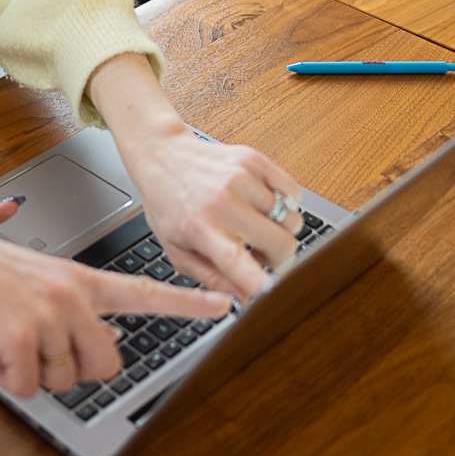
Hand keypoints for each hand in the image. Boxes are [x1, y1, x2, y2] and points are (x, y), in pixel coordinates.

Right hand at [0, 222, 231, 396]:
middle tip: (38, 348)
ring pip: (64, 380)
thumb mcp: (37, 281)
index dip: (186, 303)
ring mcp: (49, 315)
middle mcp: (72, 295)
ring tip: (5, 335)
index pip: (143, 292)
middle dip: (74, 370)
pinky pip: (28, 386)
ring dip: (33, 371)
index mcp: (79, 279)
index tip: (224, 305)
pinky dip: (7, 377)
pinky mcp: (22, 335)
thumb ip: (74, 309)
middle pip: (105, 364)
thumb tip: (101, 347)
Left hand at [121, 129, 304, 301]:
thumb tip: (245, 300)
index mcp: (201, 228)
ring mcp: (241, 178)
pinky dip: (285, 204)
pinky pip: (293, 193)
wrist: (160, 155)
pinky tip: (261, 204)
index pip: (238, 262)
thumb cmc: (167, 204)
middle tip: (261, 255)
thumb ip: (211, 278)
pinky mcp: (254, 159)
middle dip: (280, 259)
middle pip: (283, 244)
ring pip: (293, 220)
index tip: (274, 294)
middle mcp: (223, 202)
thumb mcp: (177, 250)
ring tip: (255, 226)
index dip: (261, 282)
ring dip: (280, 230)